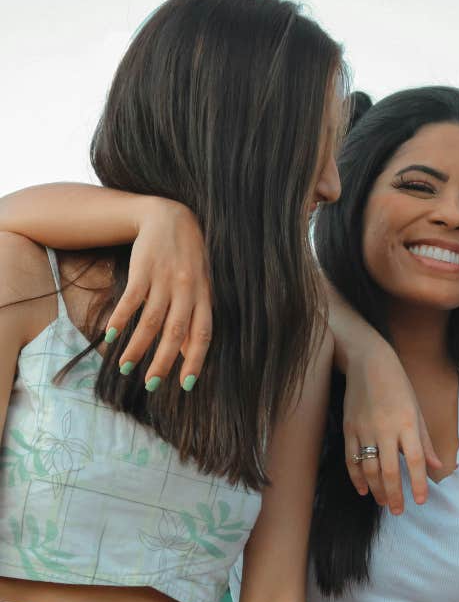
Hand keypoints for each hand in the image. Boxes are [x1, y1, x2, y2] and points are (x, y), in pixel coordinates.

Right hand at [105, 196, 211, 389]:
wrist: (170, 216)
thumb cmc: (189, 259)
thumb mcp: (199, 287)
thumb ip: (195, 318)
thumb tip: (190, 354)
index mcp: (204, 297)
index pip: (203, 334)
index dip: (196, 360)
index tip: (186, 385)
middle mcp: (187, 290)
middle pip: (176, 332)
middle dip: (164, 362)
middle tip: (151, 385)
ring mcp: (165, 279)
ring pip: (151, 320)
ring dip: (138, 347)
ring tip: (126, 368)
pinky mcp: (143, 269)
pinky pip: (132, 299)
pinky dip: (121, 318)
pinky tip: (111, 337)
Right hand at [342, 339, 441, 512]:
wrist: (368, 363)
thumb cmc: (398, 385)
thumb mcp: (417, 409)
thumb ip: (425, 441)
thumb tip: (437, 466)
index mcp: (407, 423)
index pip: (415, 460)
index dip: (418, 483)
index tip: (420, 501)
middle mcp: (385, 428)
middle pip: (389, 470)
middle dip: (394, 494)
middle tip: (398, 511)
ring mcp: (364, 429)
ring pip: (369, 468)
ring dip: (377, 490)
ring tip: (384, 503)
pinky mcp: (349, 429)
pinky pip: (352, 459)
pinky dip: (357, 477)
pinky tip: (364, 490)